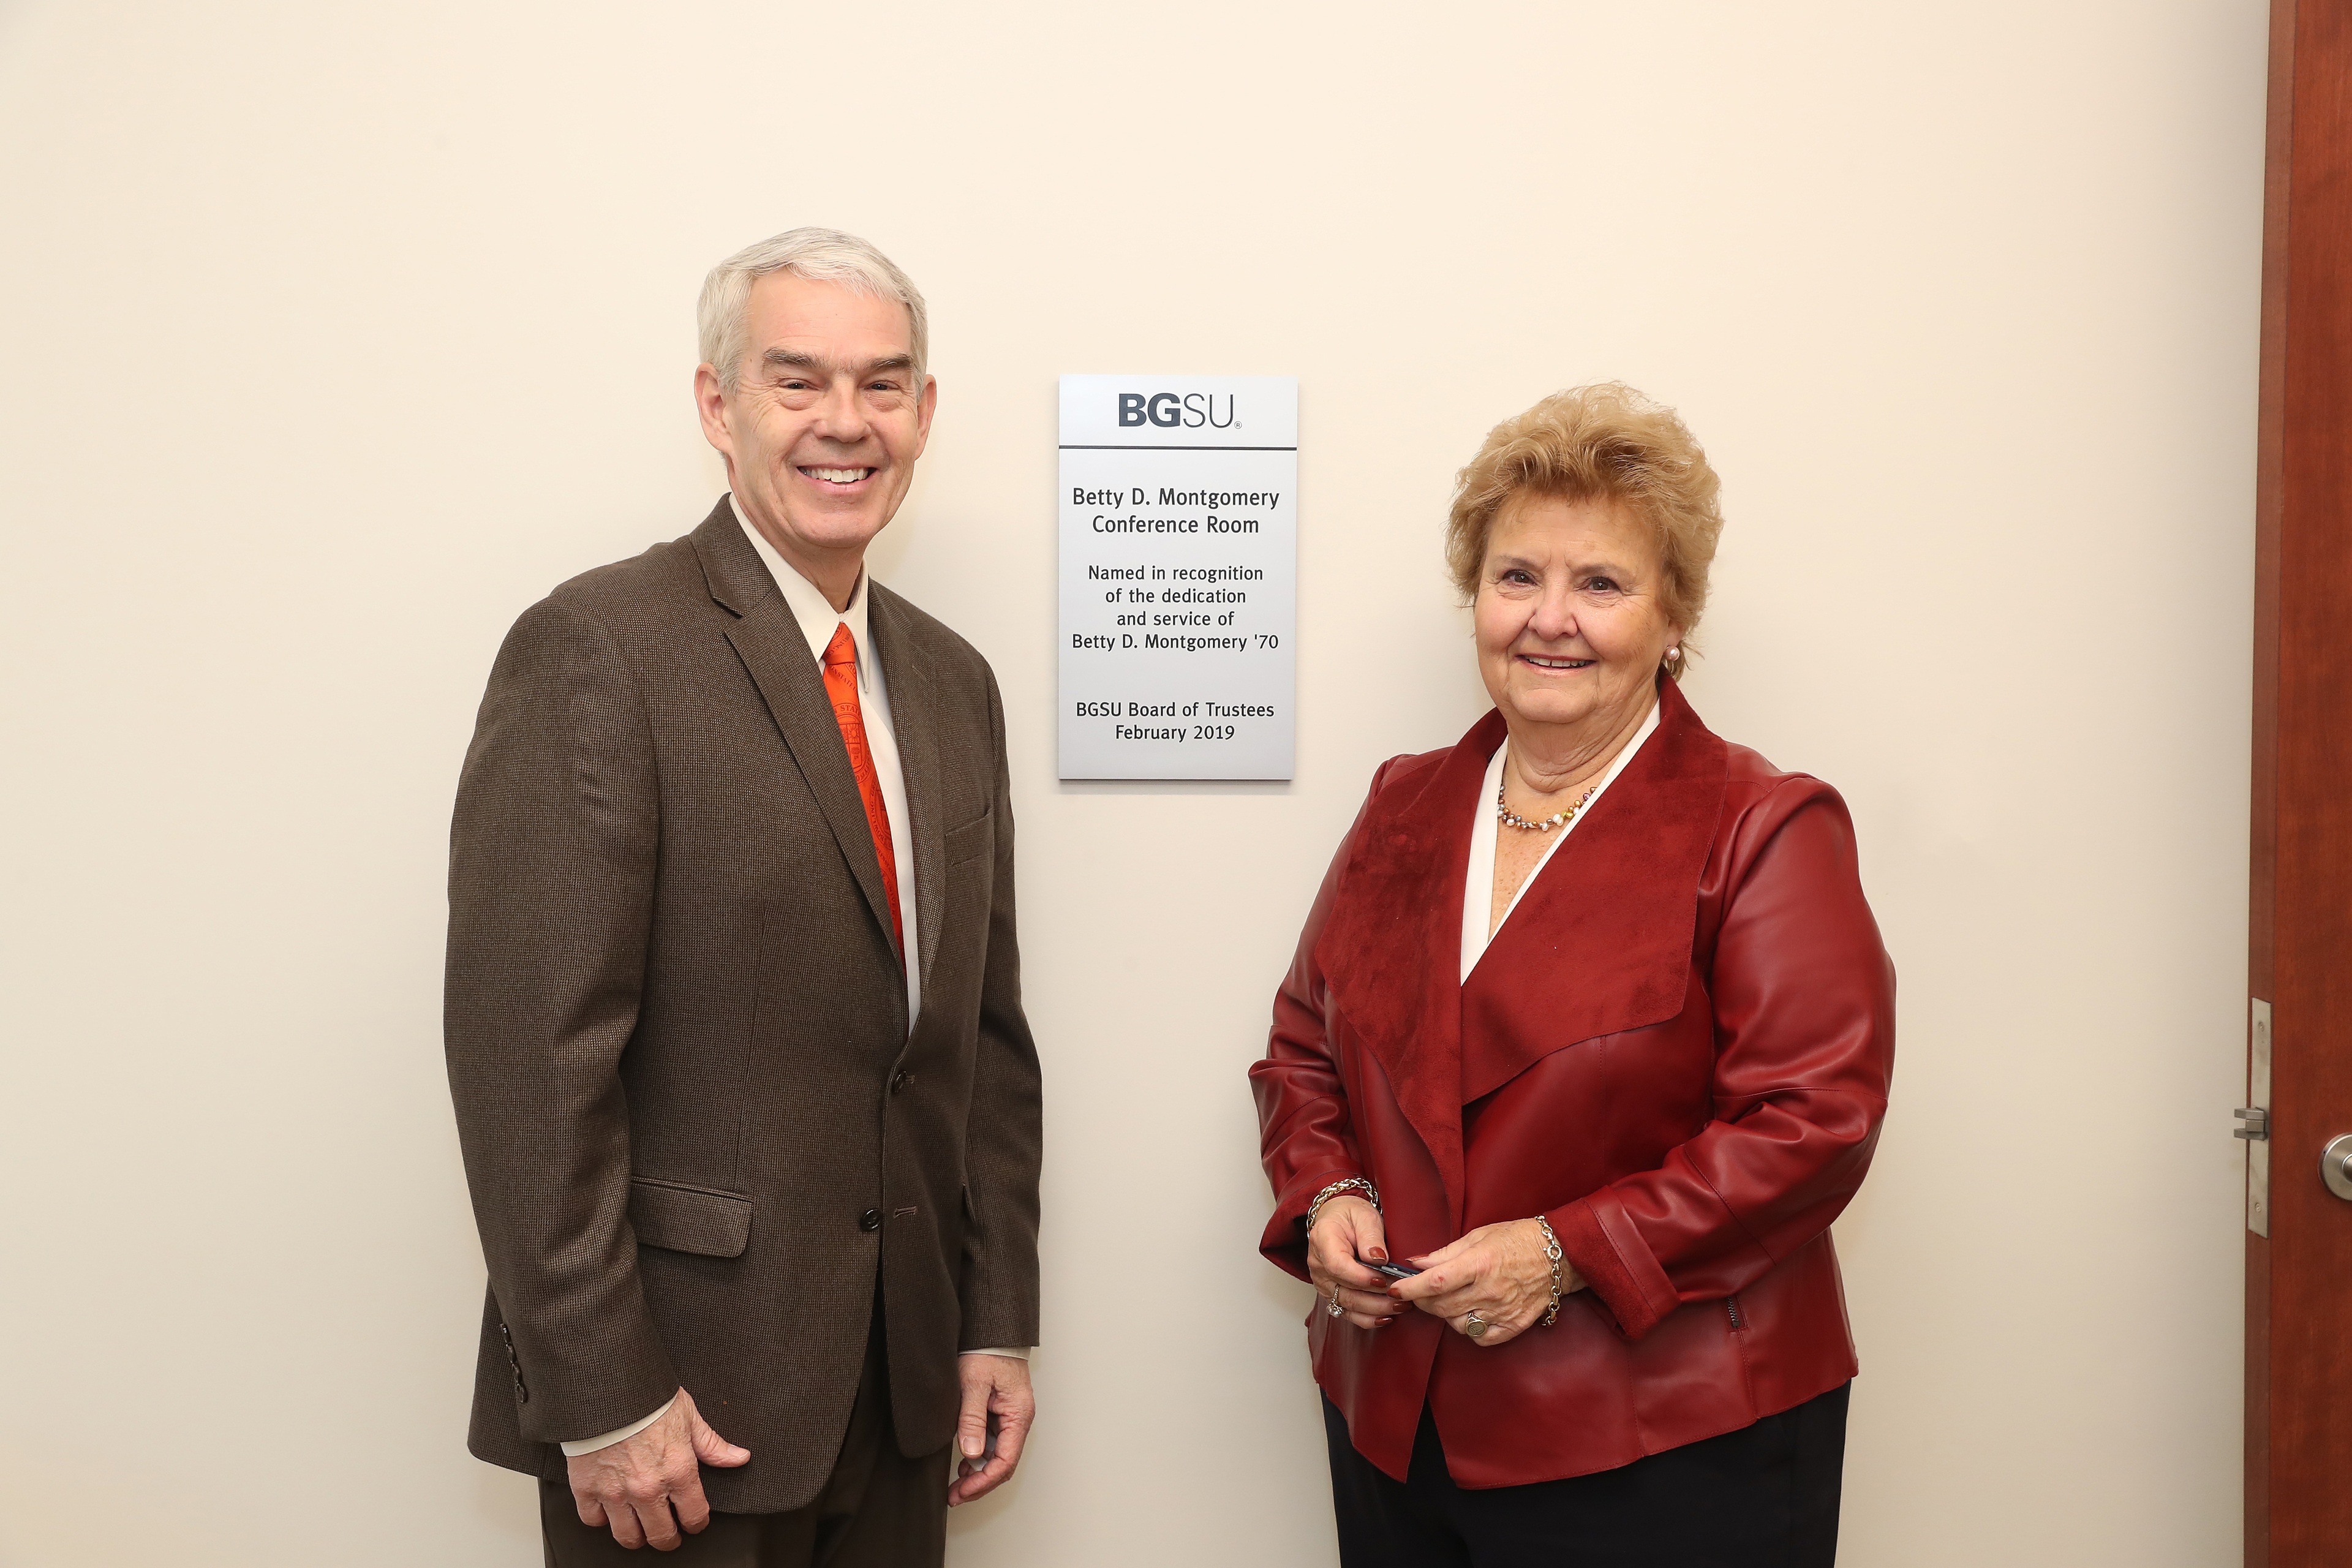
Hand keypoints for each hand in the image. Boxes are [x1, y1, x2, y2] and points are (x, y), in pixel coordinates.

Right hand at [566, 1388, 748, 1550]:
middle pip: (661, 1536)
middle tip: (668, 1534)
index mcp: (678, 1471)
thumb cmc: (648, 1399)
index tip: (694, 1521)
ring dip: (637, 1536)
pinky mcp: (586, 1489)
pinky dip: (601, 1519)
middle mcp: (648, 1488)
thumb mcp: (689, 1417)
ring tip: (641, 1528)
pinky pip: (593, 1520)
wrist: (607, 1387)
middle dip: (668, 1538)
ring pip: (628, 1536)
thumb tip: (738, 1458)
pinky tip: (610, 1510)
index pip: (694, 1516)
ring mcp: (615, 1492)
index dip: (697, 1523)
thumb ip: (712, 1445)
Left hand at [948, 1354, 1033, 1505]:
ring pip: (998, 1456)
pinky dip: (978, 1457)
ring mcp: (1010, 1418)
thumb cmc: (986, 1352)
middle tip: (955, 1496)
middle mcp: (1018, 1420)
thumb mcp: (974, 1384)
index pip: (1005, 1461)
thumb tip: (971, 1453)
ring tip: (956, 1483)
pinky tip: (963, 1462)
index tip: (962, 1492)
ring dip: (978, 1473)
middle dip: (980, 1484)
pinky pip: (992, 1443)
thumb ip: (972, 1418)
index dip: (984, 1481)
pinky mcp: (1000, 1413)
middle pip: (1003, 1464)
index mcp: (1018, 1415)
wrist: (991, 1331)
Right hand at [1305, 1195, 1406, 1330]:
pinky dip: (1367, 1318)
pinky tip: (1385, 1317)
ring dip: (1376, 1309)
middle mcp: (1318, 1265)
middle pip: (1345, 1290)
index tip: (1383, 1278)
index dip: (1361, 1276)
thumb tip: (1379, 1259)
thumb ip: (1371, 1236)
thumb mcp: (1364, 1215)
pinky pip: (1347, 1313)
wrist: (1338, 1220)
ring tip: (1400, 1306)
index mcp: (1322, 1239)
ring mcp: (1323, 1282)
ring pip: (1348, 1305)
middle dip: (1376, 1297)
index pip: (1338, 1265)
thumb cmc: (1351, 1215)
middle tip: (1402, 1295)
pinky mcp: (1331, 1294)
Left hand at [1388, 1218, 1585, 1347]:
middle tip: (1419, 1292)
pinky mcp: (1513, 1326)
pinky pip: (1479, 1337)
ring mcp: (1502, 1312)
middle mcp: (1490, 1291)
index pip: (1435, 1282)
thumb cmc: (1517, 1239)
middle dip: (1422, 1301)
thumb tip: (1416, 1263)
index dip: (1410, 1288)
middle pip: (1441, 1306)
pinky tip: (1470, 1313)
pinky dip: (1469, 1328)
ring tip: (1450, 1299)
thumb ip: (1445, 1253)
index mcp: (1479, 1264)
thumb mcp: (1479, 1236)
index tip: (1394, 1288)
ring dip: (1445, 1314)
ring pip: (1457, 1324)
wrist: (1558, 1256)